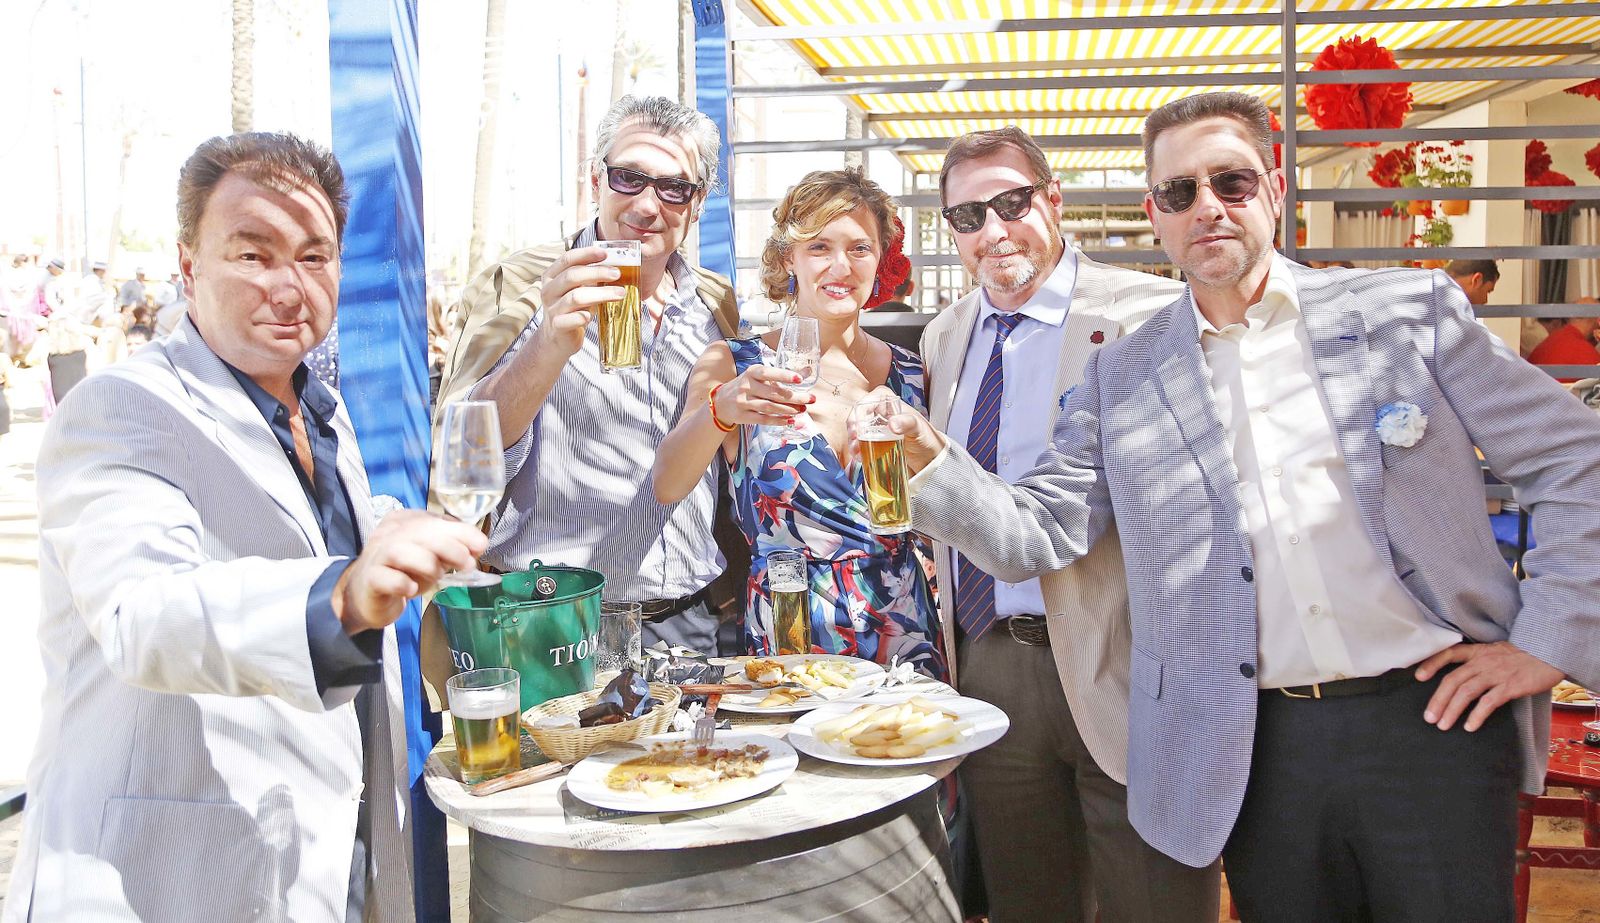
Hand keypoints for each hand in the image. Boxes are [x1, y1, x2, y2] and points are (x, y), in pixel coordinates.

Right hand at [333, 510, 487, 633]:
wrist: (367, 596)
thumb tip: (479, 544)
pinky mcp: (370, 580)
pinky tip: (411, 589)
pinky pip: (384, 578)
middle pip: (418, 532)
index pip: (434, 519)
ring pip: (400, 551)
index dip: (460, 531)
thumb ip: (452, 548)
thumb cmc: (403, 572)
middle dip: (449, 546)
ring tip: (438, 576)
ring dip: (426, 563)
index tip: (480, 545)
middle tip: (467, 563)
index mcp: (405, 522)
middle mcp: (388, 534)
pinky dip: (401, 582)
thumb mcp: (431, 557)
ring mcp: (376, 556)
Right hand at [532, 246, 623, 360]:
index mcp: (552, 276)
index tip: (605, 253)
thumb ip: (590, 277)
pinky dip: (582, 317)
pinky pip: (571, 319)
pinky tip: (592, 316)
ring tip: (620, 293)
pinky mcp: (557, 327)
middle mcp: (549, 290)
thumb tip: (616, 266)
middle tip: (617, 274)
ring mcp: (552, 309)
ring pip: (575, 297)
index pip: (567, 259)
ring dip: (600, 294)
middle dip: (597, 272)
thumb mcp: (578, 289)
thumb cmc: (572, 309)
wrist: (558, 337)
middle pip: (572, 276)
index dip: (586, 254)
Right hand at [711, 364, 813, 428]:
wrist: (721, 402)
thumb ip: (782, 375)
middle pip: (773, 393)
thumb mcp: (759, 376)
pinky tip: (790, 420)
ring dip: (788, 410)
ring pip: (769, 407)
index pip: (768, 372)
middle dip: (794, 397)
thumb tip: (808, 371)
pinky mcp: (743, 416)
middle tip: (810, 399)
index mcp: (752, 372)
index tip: (800, 379)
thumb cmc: (746, 386)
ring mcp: (744, 402)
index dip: (784, 375)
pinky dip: (778, 421)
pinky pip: (763, 419)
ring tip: (802, 410)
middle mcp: (747, 386)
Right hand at [841, 386, 945, 472]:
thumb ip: (907, 423)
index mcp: (890, 403)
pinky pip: (862, 444)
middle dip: (853, 429)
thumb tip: (892, 424)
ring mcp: (877, 429)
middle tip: (854, 441)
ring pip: (858, 431)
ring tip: (856, 452)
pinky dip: (858, 450)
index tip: (857, 426)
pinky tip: (859, 456)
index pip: (868, 402)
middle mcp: (881, 414)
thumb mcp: (919, 429)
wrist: (930, 459)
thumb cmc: (927, 439)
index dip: (859, 413)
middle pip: (859, 417)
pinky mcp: (876, 443)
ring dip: (853, 441)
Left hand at [1416, 641, 1564, 731]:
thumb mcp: (1496, 652)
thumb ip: (1479, 661)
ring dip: (1452, 710)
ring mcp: (1496, 673)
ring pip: (1466, 692)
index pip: (1449, 653)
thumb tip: (1461, 678)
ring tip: (1443, 725)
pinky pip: (1489, 702)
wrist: (1551, 654)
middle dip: (1438, 700)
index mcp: (1478, 651)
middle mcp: (1483, 661)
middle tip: (1429, 717)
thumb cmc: (1523, 656)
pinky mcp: (1510, 686)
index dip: (1431, 663)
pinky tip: (1469, 726)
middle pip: (1453, 680)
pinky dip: (1476, 715)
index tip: (1418, 676)